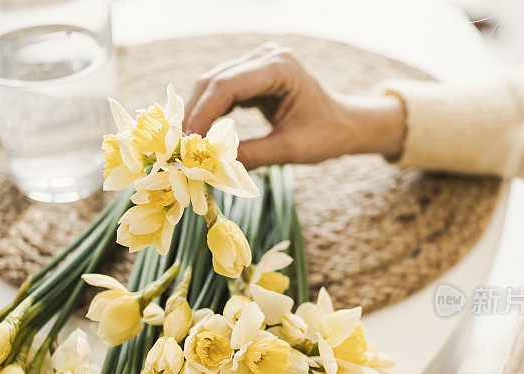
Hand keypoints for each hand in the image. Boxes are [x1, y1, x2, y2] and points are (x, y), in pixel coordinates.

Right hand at [183, 43, 405, 168]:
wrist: (344, 123)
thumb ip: (254, 156)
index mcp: (281, 68)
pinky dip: (208, 112)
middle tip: (180, 147)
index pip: (228, 85)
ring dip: (197, 113)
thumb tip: (213, 166)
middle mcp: (266, 57)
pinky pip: (221, 91)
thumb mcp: (291, 150)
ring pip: (212, 84)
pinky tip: (200, 135)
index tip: (188, 142)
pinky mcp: (252, 75)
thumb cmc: (325, 135)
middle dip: (194, 113)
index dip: (203, 112)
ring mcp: (257, 63)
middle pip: (214, 80)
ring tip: (186, 144)